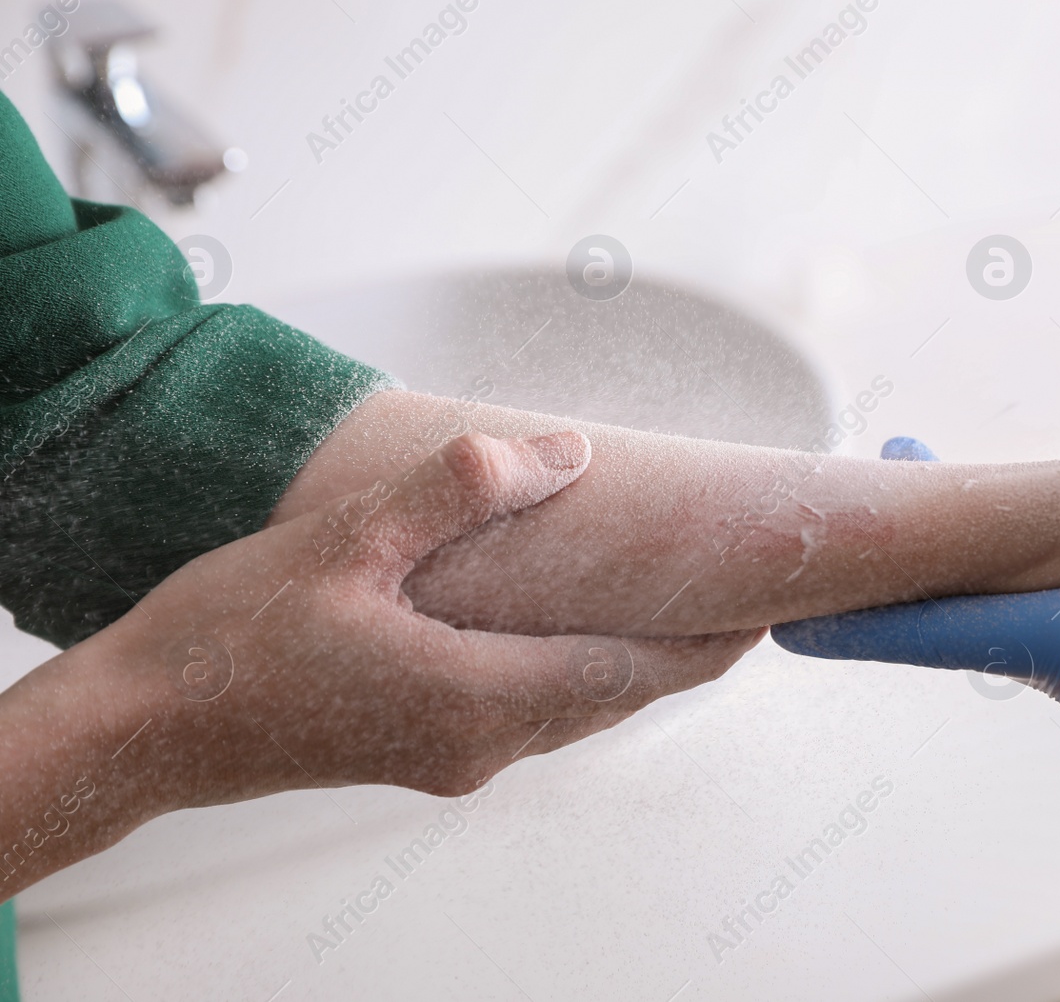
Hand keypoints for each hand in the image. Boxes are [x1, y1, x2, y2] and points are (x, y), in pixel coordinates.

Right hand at [0, 432, 761, 898]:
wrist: (139, 730)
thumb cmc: (227, 639)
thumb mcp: (345, 542)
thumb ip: (462, 491)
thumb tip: (563, 451)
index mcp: (475, 697)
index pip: (631, 672)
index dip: (708, 640)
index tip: (772, 608)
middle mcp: (478, 743)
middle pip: (617, 698)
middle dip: (685, 651)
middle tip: (745, 598)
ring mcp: (449, 757)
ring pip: (577, 711)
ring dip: (632, 664)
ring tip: (679, 610)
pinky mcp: (420, 751)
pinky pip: (532, 713)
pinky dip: (577, 674)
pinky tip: (573, 633)